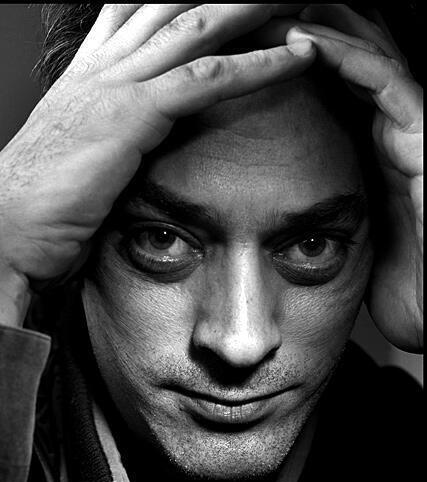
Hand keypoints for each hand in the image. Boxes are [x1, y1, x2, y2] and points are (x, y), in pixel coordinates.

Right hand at [0, 4, 315, 326]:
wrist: (1, 231)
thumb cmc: (37, 205)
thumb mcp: (74, 157)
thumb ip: (102, 135)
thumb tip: (126, 144)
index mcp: (87, 75)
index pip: (135, 10)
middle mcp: (101, 67)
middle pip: (173, 3)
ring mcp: (115, 86)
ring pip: (197, 25)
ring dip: (253, 7)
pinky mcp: (131, 116)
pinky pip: (206, 79)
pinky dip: (257, 66)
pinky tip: (297, 55)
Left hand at [285, 5, 422, 351]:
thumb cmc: (393, 278)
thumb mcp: (345, 230)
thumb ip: (322, 200)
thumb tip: (267, 197)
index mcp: (373, 144)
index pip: (334, 80)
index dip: (294, 51)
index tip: (248, 38)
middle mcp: (395, 128)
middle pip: (350, 54)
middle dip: (305, 25)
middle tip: (256, 9)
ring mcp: (414, 130)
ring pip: (368, 56)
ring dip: (321, 27)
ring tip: (272, 10)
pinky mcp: (426, 142)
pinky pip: (386, 86)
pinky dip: (347, 60)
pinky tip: (308, 43)